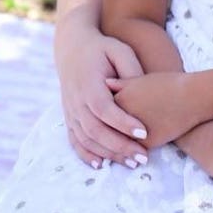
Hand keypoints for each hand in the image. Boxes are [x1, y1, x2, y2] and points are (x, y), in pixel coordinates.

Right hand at [57, 30, 147, 167]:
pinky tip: (101, 164)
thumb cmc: (102, 48)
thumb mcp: (119, 50)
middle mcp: (76, 101)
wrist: (73, 47)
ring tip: (131, 163)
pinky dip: (86, 155)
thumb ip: (130, 69)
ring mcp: (70, 111)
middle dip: (120, 146)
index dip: (123, 123)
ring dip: (108, 154)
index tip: (144, 133)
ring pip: (86, 140)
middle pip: (96, 130)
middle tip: (143, 157)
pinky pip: (75, 140)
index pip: (105, 109)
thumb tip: (143, 90)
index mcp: (89, 84)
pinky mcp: (69, 117)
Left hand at [107, 72, 197, 147]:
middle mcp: (122, 118)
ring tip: (117, 143)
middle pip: (106, 129)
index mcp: (119, 100)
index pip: (101, 111)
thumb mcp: (141, 79)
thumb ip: (120, 83)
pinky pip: (133, 151)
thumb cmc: (168, 84)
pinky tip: (130, 151)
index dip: (101, 113)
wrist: (191, 97)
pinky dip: (130, 151)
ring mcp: (133, 133)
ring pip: (118, 143)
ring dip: (115, 145)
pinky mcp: (146, 145)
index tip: (100, 114)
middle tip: (103, 133)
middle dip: (104, 132)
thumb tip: (105, 83)